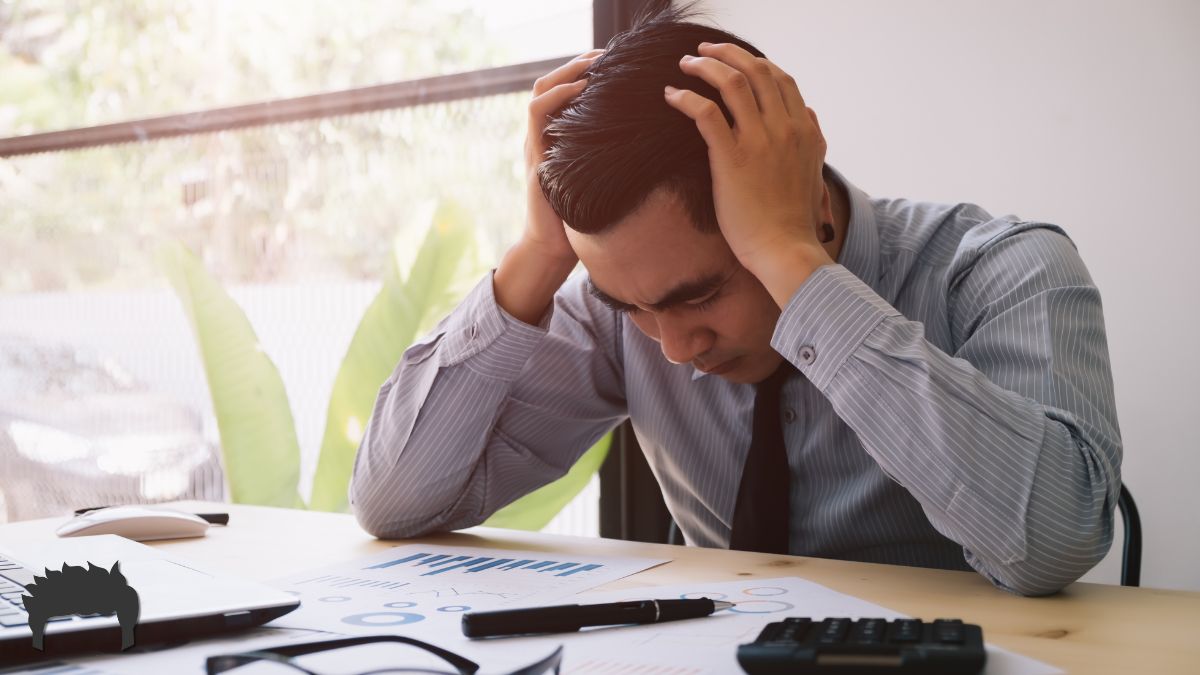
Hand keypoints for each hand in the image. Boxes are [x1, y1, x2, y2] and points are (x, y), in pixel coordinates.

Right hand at [495, 50, 600, 324]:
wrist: (555, 248)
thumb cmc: (582, 217)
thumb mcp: (602, 179)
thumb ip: (613, 158)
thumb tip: (653, 142)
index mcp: (559, 137)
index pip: (567, 90)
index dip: (586, 71)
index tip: (615, 61)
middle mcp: (544, 135)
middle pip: (552, 81)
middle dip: (578, 62)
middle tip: (606, 52)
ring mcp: (536, 143)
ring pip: (541, 90)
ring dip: (567, 71)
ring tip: (593, 63)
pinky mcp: (536, 156)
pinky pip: (538, 114)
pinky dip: (558, 96)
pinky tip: (581, 88)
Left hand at [665, 43, 834, 305]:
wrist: (785, 250)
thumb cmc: (794, 220)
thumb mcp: (815, 172)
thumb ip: (813, 140)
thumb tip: (809, 115)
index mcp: (805, 130)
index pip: (781, 79)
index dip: (755, 63)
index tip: (734, 60)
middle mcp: (785, 128)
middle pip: (756, 71)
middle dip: (727, 53)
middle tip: (704, 51)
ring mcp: (759, 141)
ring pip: (732, 83)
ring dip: (705, 66)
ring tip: (686, 64)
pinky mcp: (732, 158)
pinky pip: (706, 113)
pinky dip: (686, 98)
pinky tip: (672, 96)